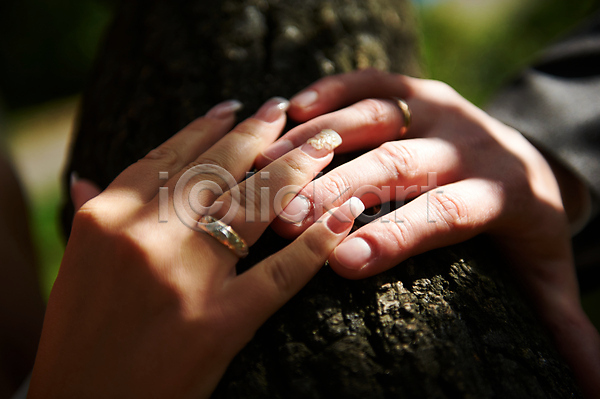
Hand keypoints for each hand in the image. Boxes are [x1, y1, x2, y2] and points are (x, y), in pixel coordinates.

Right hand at [28, 98, 361, 397]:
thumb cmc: (76, 338)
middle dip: (258, 132)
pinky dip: (321, 238)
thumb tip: (84, 176)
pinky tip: (347, 212)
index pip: (167, 156)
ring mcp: (188, 276)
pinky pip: (283, 270)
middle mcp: (148, 235)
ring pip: (256, 203)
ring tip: (325, 140)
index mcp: (107, 218)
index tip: (232, 108)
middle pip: (217, 168)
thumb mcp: (73, 266)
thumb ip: (88, 214)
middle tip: (284, 108)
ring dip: (298, 166)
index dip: (204, 127)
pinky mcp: (224, 320)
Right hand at [256, 70, 599, 395]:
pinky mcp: (417, 90)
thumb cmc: (524, 227)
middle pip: (400, 164)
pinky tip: (294, 109)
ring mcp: (441, 110)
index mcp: (502, 192)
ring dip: (320, 141)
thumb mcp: (547, 274)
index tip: (340, 262)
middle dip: (339, 191)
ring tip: (268, 169)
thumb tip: (594, 393)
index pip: (446, 213)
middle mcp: (468, 143)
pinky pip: (373, 81)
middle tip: (286, 221)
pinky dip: (333, 90)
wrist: (527, 158)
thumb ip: (565, 325)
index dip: (395, 236)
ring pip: (378, 118)